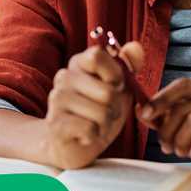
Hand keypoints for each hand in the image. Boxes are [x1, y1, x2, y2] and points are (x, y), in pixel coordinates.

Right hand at [42, 42, 143, 168]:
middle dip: (116, 107)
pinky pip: (89, 129)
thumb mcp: (120, 87)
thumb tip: (136, 46)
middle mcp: (64, 77)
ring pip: (101, 113)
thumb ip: (129, 66)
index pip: (97, 55)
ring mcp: (56, 99)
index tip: (116, 85)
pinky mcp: (54, 123)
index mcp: (79, 63)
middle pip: (108, 92)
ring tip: (96, 124)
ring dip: (106, 124)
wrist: (76, 143)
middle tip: (107, 112)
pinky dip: (95, 135)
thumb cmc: (101, 110)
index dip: (115, 74)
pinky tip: (85, 135)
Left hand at [140, 78, 190, 170]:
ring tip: (182, 151)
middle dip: (167, 131)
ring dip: (181, 141)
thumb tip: (140, 110)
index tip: (145, 114)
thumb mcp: (179, 128)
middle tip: (166, 146)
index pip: (181, 85)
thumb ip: (161, 119)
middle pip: (182, 107)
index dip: (161, 98)